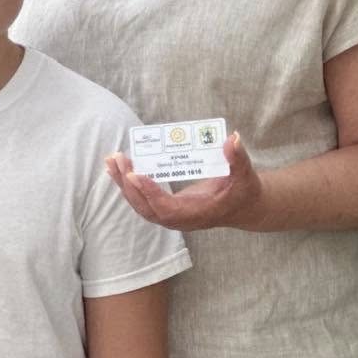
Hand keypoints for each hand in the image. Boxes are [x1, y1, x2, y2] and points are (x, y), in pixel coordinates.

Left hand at [104, 133, 263, 230]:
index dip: (150, 194)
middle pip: (147, 209)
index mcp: (198, 214)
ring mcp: (173, 216)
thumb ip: (238, 158)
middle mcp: (182, 219)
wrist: (243, 207)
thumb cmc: (244, 191)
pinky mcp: (168, 209)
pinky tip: (120, 170)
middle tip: (118, 160)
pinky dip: (130, 187)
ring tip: (112, 162)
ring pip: (142, 206)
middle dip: (130, 187)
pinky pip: (144, 202)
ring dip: (124, 186)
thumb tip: (232, 139)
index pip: (168, 209)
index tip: (136, 175)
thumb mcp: (246, 174)